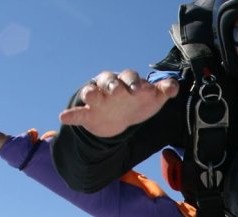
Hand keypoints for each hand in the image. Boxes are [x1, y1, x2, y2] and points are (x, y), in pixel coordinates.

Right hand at [58, 70, 179, 137]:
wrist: (121, 119)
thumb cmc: (138, 103)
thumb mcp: (153, 99)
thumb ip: (164, 91)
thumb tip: (174, 86)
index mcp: (127, 82)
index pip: (129, 77)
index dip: (134, 82)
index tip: (139, 91)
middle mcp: (110, 87)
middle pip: (108, 80)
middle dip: (112, 84)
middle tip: (117, 91)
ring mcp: (98, 100)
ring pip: (91, 92)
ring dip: (90, 93)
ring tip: (90, 95)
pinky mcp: (88, 114)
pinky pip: (78, 113)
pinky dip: (71, 115)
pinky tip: (63, 117)